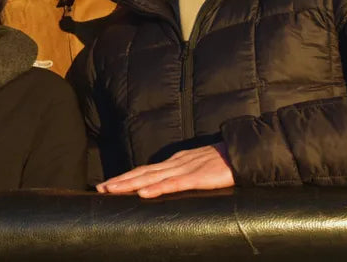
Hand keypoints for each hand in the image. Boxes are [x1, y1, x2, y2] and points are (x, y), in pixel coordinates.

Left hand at [96, 143, 234, 197]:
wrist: (246, 152)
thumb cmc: (225, 162)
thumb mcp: (200, 168)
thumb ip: (186, 176)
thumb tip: (171, 186)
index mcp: (176, 162)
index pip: (145, 170)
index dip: (126, 177)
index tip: (108, 184)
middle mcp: (175, 163)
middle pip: (142, 172)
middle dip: (120, 181)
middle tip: (100, 188)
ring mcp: (185, 169)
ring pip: (151, 178)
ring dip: (129, 184)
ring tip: (111, 190)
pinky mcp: (197, 177)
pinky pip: (173, 184)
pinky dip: (156, 188)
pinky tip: (143, 193)